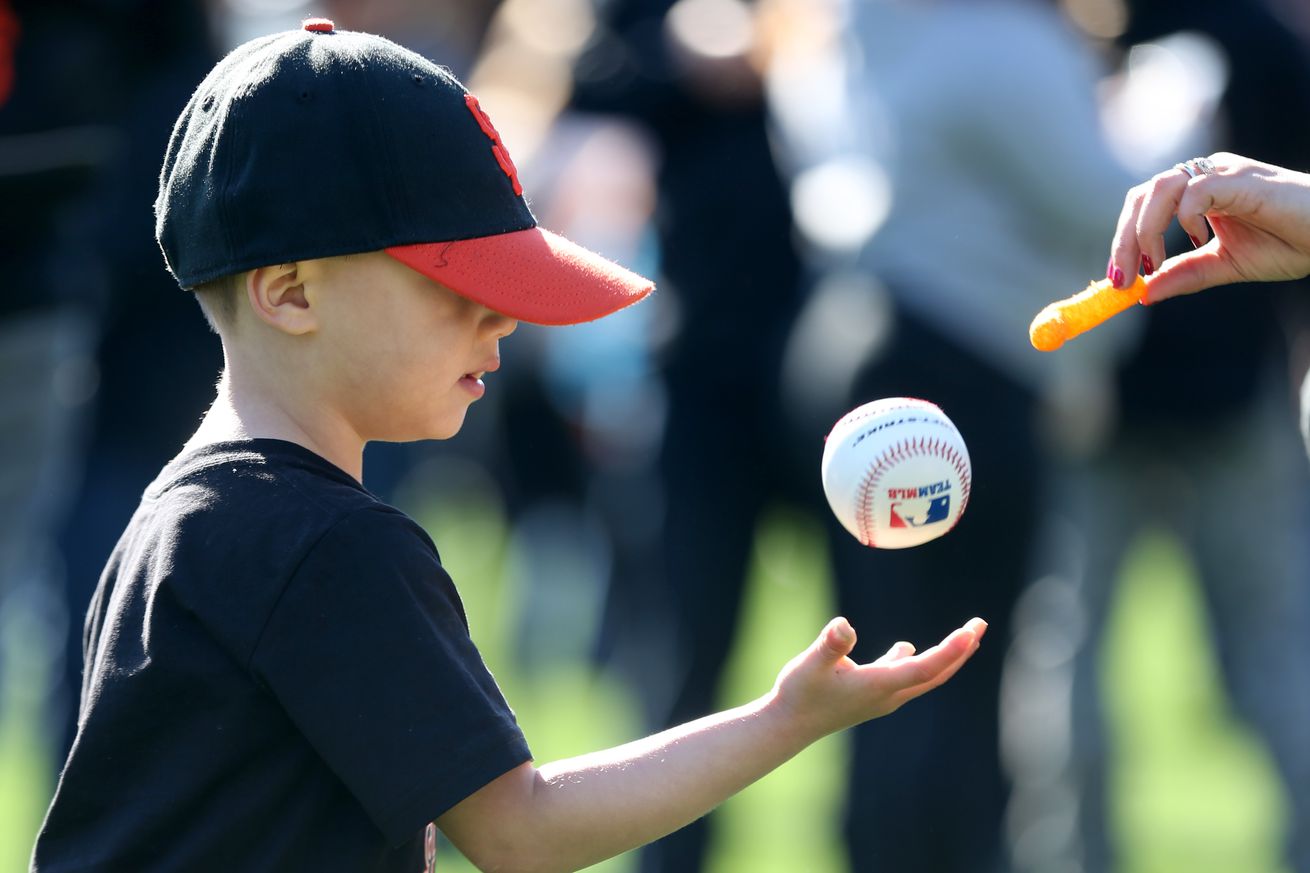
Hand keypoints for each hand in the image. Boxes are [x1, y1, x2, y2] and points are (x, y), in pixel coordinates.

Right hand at [771, 616, 985, 738]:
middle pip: (936, 674)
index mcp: (879, 685)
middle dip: (962, 650)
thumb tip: (844, 625)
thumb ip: (830, 645)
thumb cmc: (798, 693)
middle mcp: (888, 694)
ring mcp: (882, 697)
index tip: (970, 630)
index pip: (925, 668)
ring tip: (965, 637)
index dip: (950, 650)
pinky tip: (907, 649)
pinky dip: (916, 662)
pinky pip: (904, 677)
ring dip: (947, 657)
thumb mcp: (810, 663)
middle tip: (980, 624)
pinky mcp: (871, 696)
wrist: (789, 725)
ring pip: (924, 677)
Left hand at [1109, 152, 1309, 303]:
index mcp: (1197, 193)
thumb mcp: (1226, 265)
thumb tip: (1144, 293)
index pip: (1143, 206)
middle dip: (1124, 239)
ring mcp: (1223, 173)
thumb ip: (1186, 274)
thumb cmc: (1290, 242)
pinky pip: (1197, 190)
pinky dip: (1185, 216)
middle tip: (1123, 278)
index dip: (1124, 240)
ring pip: (1161, 187)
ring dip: (1145, 230)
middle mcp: (1205, 176)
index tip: (1118, 279)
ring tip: (1152, 264)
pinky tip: (1198, 240)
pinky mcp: (1242, 179)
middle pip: (1143, 195)